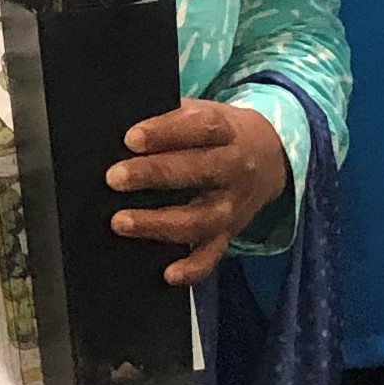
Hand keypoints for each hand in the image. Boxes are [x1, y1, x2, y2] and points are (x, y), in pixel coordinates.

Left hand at [108, 101, 287, 287]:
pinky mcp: (229, 233)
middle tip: (114, 178)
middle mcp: (233, 168)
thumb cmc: (218, 133)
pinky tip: (167, 273)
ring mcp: (232, 205)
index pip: (200, 128)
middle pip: (197, 171)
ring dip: (159, 223)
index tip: (131, 138)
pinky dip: (192, 268)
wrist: (270, 155)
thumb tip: (118, 127)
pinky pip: (212, 255)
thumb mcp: (202, 111)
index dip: (165, 132)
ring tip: (121, 221)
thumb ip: (169, 117)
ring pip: (199, 219)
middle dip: (154, 174)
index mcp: (226, 131)